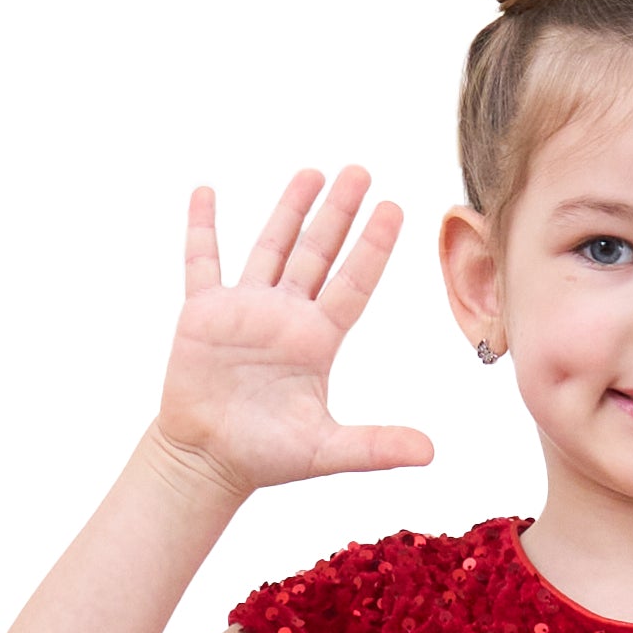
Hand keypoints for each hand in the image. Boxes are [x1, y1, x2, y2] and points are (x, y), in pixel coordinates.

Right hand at [149, 169, 434, 501]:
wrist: (209, 461)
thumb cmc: (267, 456)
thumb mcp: (327, 450)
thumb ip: (377, 447)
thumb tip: (431, 453)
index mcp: (317, 340)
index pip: (353, 283)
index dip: (373, 246)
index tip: (393, 208)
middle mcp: (286, 316)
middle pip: (318, 253)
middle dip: (338, 212)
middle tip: (361, 171)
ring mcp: (245, 310)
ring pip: (271, 247)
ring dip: (290, 209)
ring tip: (312, 172)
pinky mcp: (202, 313)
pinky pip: (201, 261)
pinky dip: (202, 227)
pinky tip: (205, 192)